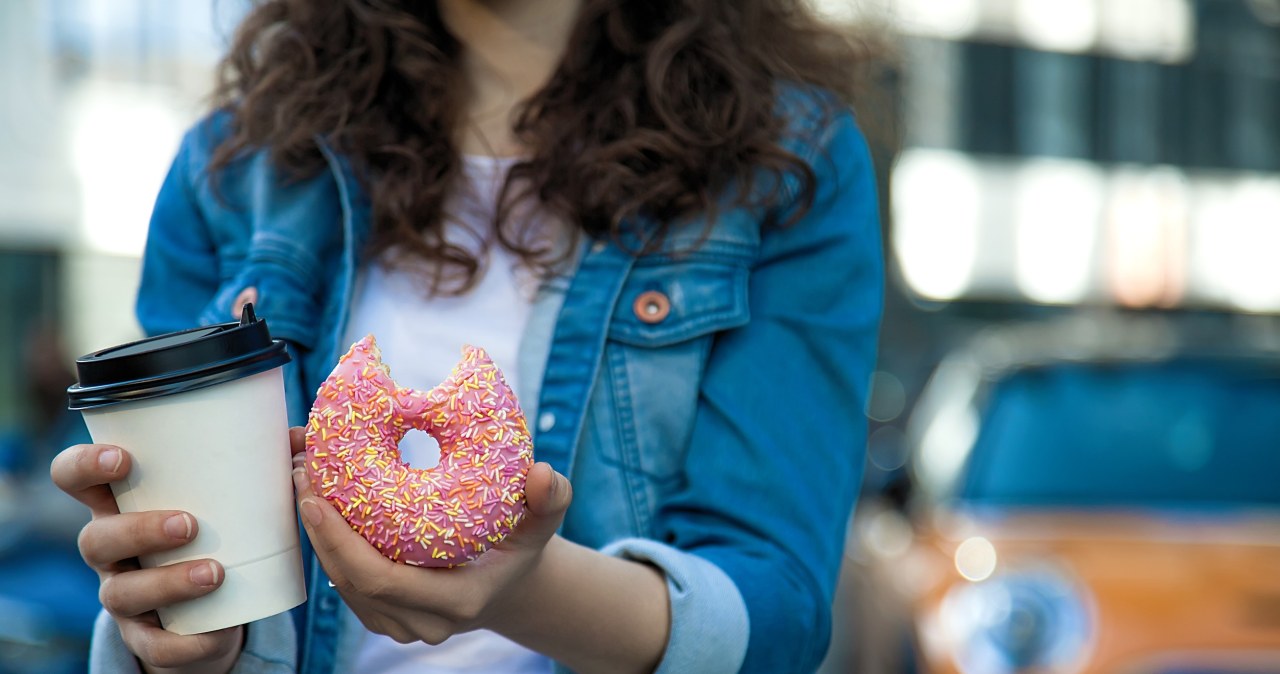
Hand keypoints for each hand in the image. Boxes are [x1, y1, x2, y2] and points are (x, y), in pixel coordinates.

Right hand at [51, 444, 243, 673]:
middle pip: (95, 538)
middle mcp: (111, 550)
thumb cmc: (215, 532)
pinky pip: (154, 645)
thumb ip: (261, 465)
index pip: (75, 478)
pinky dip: (185, 642)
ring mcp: (123, 594)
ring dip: (166, 582)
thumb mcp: (227, 500)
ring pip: (121, 593)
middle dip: (138, 529)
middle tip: (189, 524)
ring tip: (215, 573)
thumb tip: (301, 437)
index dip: (85, 465)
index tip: (124, 458)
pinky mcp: (145, 637)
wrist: (213, 611)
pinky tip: (217, 631)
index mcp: (121, 504)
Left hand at [287, 427, 571, 645]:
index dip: (343, 543)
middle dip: (319, 531)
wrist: (510, 581)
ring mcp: (402, 625)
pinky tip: (319, 504)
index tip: (318, 498)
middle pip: (352, 583)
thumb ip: (551, 499)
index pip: (383, 580)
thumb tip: (543, 474)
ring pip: (343, 586)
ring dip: (317, 536)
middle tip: (303, 475)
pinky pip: (346, 585)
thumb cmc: (523, 545)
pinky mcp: (385, 616)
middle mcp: (425, 622)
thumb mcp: (543, 521)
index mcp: (458, 600)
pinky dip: (328, 546)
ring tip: (305, 480)